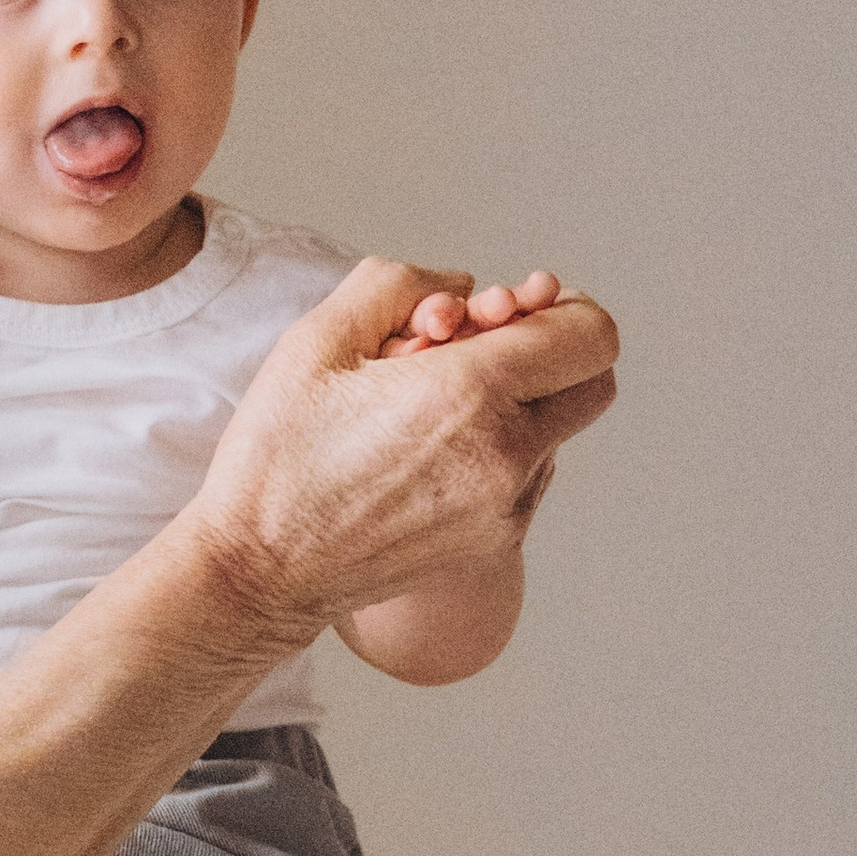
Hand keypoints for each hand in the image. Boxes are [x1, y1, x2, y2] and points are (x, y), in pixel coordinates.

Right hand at [183, 258, 616, 648]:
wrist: (260, 572)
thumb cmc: (278, 456)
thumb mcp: (316, 340)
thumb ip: (396, 283)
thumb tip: (460, 286)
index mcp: (468, 393)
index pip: (589, 335)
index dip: (562, 306)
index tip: (516, 307)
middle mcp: (505, 454)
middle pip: (597, 382)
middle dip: (556, 349)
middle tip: (491, 343)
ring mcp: (507, 506)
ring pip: (562, 429)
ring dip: (525, 399)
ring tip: (440, 399)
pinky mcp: (494, 541)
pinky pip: (531, 474)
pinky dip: (502, 445)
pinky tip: (431, 444)